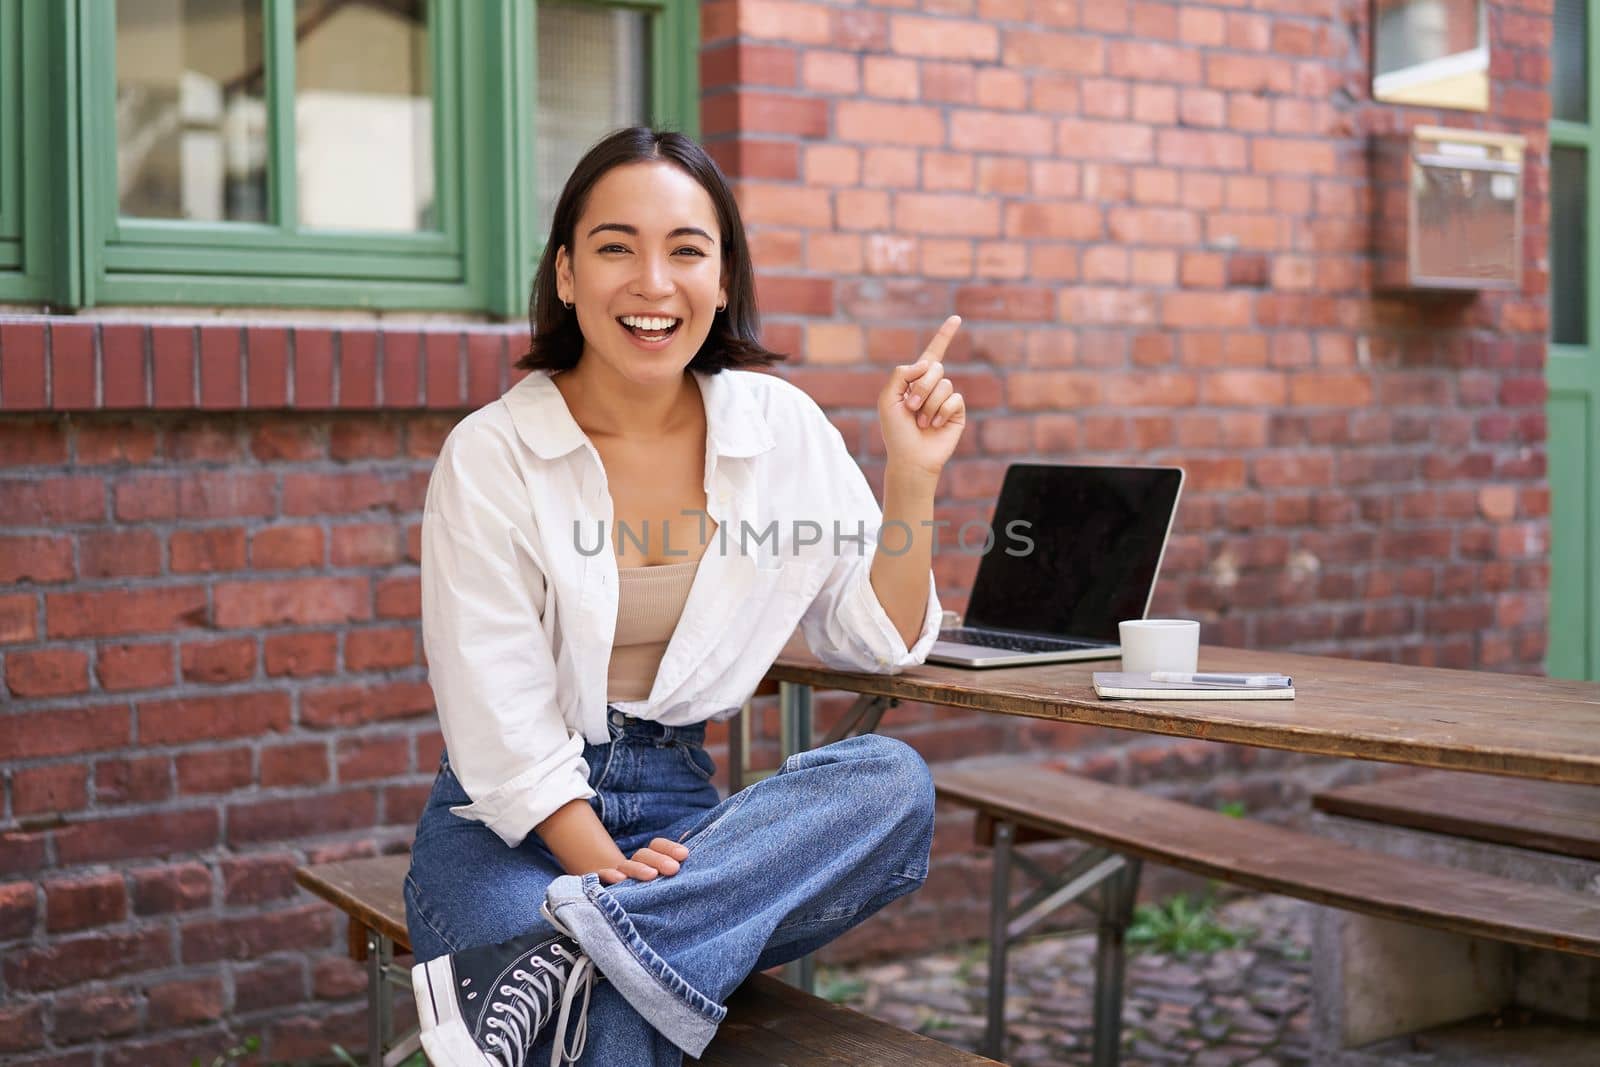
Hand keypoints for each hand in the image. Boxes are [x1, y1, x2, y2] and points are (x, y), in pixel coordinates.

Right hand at [596, 838, 689, 884]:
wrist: (612, 902)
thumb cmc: (648, 890)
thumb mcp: (663, 877)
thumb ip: (674, 862)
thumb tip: (688, 844)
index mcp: (649, 859)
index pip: (657, 845)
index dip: (670, 848)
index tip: (684, 855)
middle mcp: (632, 864)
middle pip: (644, 855)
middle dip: (659, 860)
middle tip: (673, 869)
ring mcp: (616, 874)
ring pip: (626, 866)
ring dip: (638, 868)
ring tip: (651, 875)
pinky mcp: (600, 884)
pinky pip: (601, 876)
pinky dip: (609, 875)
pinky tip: (619, 880)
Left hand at [878, 315, 966, 477]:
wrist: (910, 458)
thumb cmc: (896, 431)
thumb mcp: (887, 398)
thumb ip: (900, 375)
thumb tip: (926, 364)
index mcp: (915, 380)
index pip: (932, 353)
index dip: (944, 336)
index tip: (956, 318)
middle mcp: (933, 386)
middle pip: (934, 367)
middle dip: (920, 387)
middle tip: (910, 408)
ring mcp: (946, 399)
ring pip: (944, 384)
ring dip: (928, 405)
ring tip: (920, 422)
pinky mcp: (957, 412)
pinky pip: (954, 399)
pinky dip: (940, 412)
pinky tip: (934, 426)